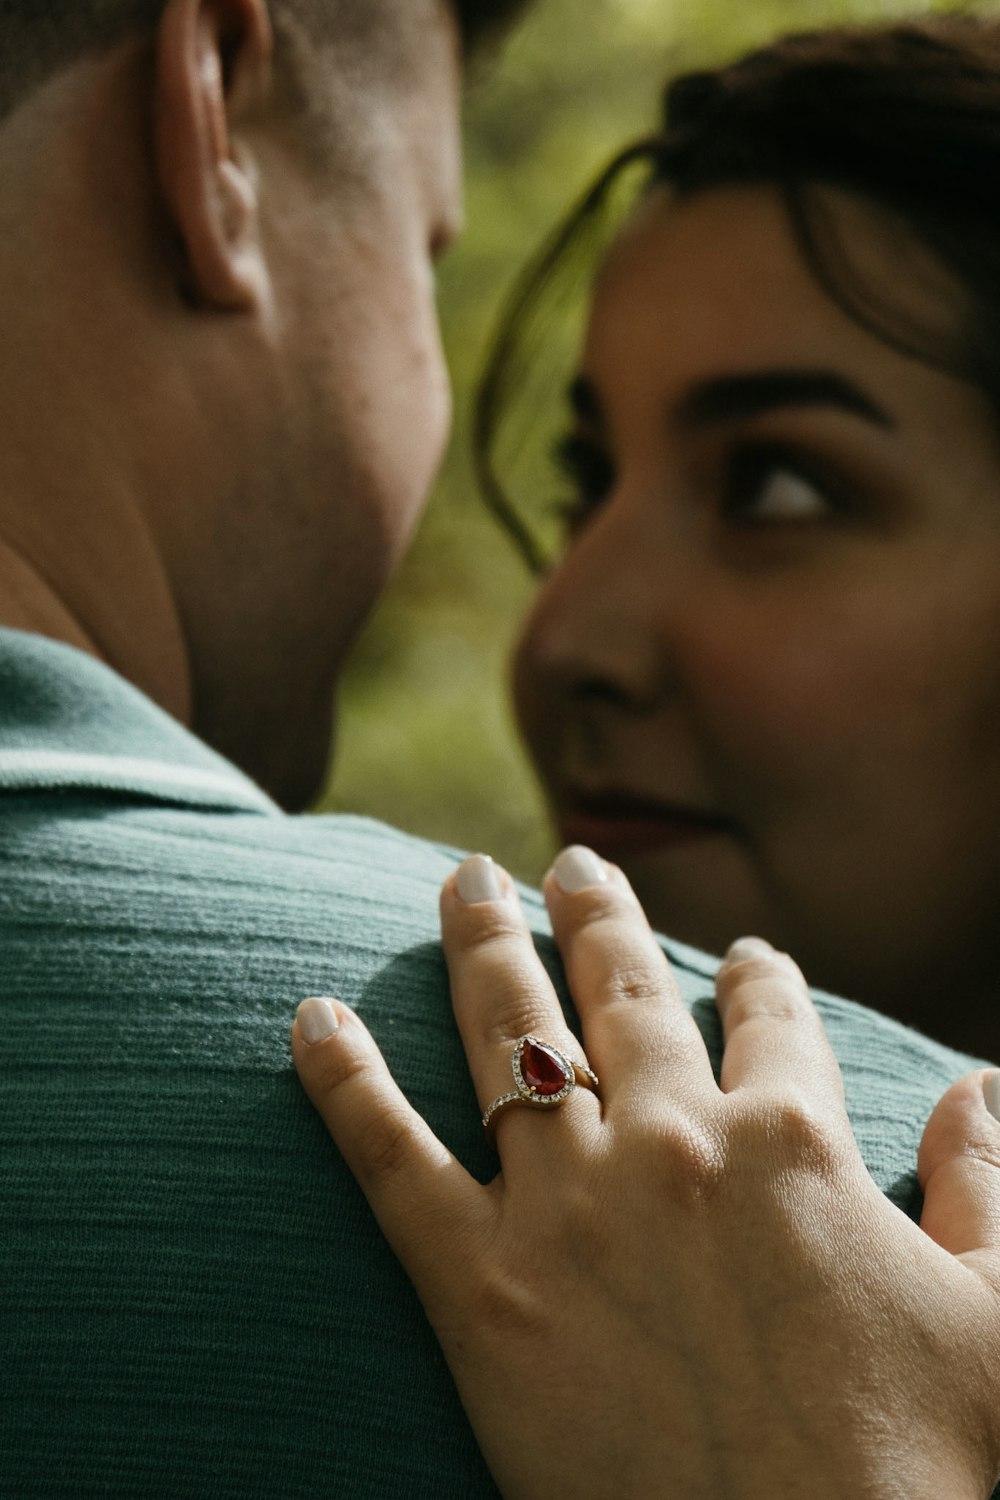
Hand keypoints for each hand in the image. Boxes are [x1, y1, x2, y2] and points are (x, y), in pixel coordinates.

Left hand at [291, 849, 999, 1499]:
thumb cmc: (921, 1468)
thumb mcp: (995, 1318)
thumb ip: (984, 1185)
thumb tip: (982, 1087)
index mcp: (792, 1138)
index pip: (771, 1018)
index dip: (759, 978)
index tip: (744, 955)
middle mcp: (673, 1140)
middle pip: (623, 990)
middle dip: (595, 914)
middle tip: (566, 864)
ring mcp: (569, 1205)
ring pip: (510, 1030)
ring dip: (481, 944)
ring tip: (461, 881)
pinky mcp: (480, 1286)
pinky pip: (390, 1157)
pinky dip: (344, 1082)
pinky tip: (311, 1018)